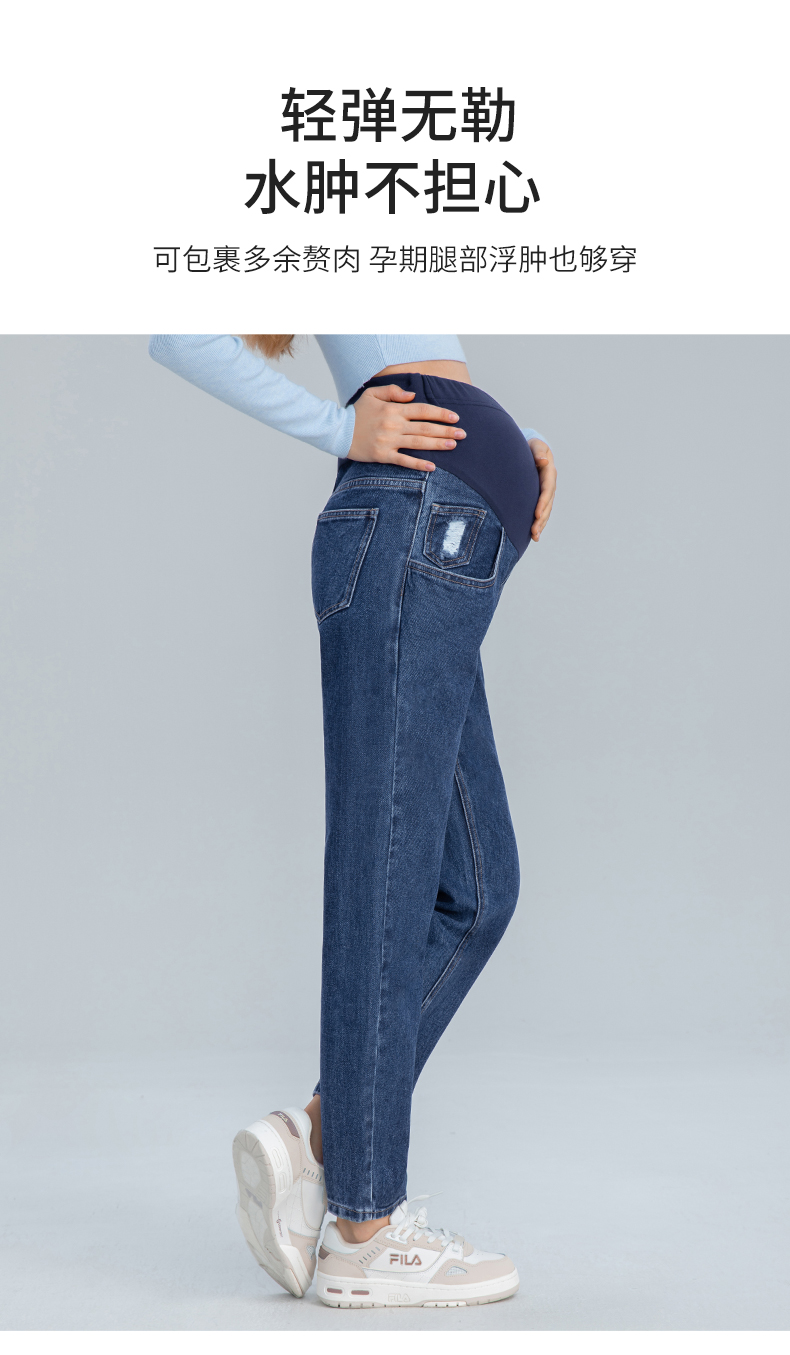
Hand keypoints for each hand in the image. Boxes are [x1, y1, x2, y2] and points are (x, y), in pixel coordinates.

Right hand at [347, 384, 465, 471]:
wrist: (338, 431)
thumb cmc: (357, 412)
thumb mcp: (373, 394)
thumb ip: (394, 392)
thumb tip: (413, 395)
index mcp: (393, 409)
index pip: (422, 410)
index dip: (440, 413)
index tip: (455, 417)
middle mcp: (393, 425)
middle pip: (425, 427)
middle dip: (446, 430)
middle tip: (463, 434)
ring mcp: (389, 441)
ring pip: (418, 443)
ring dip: (437, 444)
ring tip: (453, 445)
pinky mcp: (383, 455)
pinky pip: (404, 460)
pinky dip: (418, 464)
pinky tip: (432, 466)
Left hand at [528, 439, 556, 540]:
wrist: (533, 449)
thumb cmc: (532, 446)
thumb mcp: (536, 446)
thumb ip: (538, 453)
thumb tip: (543, 462)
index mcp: (549, 473)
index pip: (547, 490)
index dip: (542, 503)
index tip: (536, 514)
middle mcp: (550, 485)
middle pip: (547, 504)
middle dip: (541, 518)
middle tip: (534, 531)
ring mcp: (547, 492)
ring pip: (546, 510)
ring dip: (541, 524)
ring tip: (534, 536)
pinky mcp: (542, 497)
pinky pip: (542, 511)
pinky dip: (539, 523)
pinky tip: (534, 535)